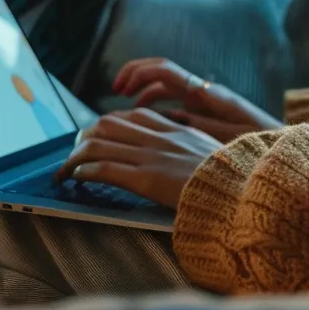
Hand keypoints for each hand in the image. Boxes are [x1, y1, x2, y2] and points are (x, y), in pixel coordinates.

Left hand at [57, 109, 220, 207]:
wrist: (242, 193)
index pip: (133, 116)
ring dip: (76, 156)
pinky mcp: (146, 178)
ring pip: (99, 143)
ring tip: (66, 169)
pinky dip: (84, 171)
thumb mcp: (211, 157)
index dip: (110, 124)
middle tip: (75, 152)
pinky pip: (105, 168)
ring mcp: (152, 157)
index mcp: (176, 131)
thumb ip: (191, 151)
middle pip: (108, 124)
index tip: (99, 136)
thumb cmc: (231, 182)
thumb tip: (180, 159)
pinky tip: (76, 178)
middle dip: (86, 136)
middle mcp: (160, 138)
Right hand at [112, 58, 282, 142]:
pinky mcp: (207, 113)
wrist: (281, 151)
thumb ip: (198, 123)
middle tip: (116, 90)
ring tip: (126, 106)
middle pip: (162, 72)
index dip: (139, 74)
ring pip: (167, 86)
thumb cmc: (258, 145)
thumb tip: (171, 111)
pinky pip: (175, 101)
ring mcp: (205, 101)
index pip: (165, 71)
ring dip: (145, 91)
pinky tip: (150, 121)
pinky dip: (158, 105)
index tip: (121, 89)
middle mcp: (204, 92)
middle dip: (136, 77)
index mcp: (207, 94)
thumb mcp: (227, 137)